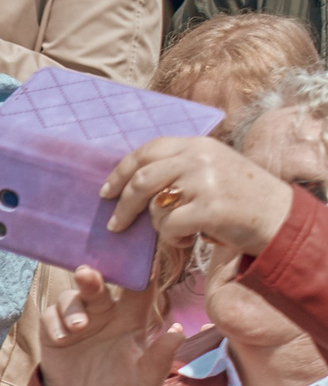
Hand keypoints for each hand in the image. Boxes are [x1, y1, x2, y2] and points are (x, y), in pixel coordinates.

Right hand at [33, 265, 181, 385]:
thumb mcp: (146, 378)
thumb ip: (160, 356)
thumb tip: (178, 332)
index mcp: (132, 317)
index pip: (139, 287)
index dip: (140, 269)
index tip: (139, 254)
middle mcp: (105, 313)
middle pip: (99, 284)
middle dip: (92, 276)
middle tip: (87, 274)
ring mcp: (78, 320)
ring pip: (72, 296)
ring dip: (73, 306)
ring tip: (78, 326)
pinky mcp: (54, 332)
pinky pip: (50, 315)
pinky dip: (54, 322)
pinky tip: (61, 338)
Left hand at [103, 135, 296, 258]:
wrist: (278, 216)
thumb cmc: (240, 198)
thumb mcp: (212, 169)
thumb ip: (180, 168)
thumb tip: (131, 183)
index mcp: (199, 145)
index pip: (148, 150)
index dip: (121, 171)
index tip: (106, 191)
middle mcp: (200, 158)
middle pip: (141, 179)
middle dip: (122, 204)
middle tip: (115, 224)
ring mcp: (205, 181)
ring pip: (154, 206)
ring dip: (158, 226)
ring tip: (178, 231)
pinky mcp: (209, 208)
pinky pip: (169, 227)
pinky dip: (173, 240)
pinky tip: (189, 241)